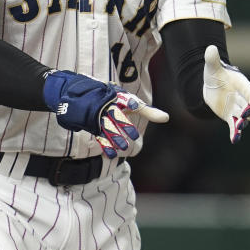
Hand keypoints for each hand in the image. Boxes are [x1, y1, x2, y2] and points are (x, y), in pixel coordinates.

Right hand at [43, 70, 168, 157]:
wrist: (82, 96)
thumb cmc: (113, 100)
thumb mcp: (129, 102)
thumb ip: (148, 111)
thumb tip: (167, 118)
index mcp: (117, 97)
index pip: (124, 98)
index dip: (129, 102)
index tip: (134, 105)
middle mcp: (108, 105)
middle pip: (116, 115)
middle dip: (124, 125)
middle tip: (134, 136)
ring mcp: (99, 115)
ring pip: (107, 127)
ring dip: (116, 138)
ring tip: (124, 148)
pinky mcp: (92, 125)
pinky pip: (99, 135)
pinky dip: (106, 145)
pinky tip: (111, 153)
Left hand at [202, 45, 249, 142]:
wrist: (210, 85)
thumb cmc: (214, 74)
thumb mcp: (212, 67)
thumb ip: (212, 59)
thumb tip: (210, 48)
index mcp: (241, 84)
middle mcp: (242, 97)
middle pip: (248, 106)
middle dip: (247, 111)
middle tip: (244, 115)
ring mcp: (237, 108)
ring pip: (242, 118)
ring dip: (242, 123)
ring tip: (239, 128)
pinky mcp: (230, 116)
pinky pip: (234, 126)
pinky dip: (235, 133)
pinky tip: (234, 140)